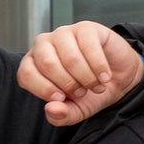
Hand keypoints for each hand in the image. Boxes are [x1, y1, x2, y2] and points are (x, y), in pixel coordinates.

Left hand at [21, 21, 143, 126]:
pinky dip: (99, 67)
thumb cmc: (90, 92)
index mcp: (34, 64)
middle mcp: (44, 45)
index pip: (26, 74)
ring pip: (70, 58)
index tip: (62, 98)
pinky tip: (104, 76)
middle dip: (69, 84)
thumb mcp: (76, 111)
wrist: (118, 78)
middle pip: (47, 64)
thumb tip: (50, 109)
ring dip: (87, 78)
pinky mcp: (86, 28)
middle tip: (82, 92)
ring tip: (96, 85)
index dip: (44, 89)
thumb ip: (61, 115)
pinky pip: (89, 47)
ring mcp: (64, 33)